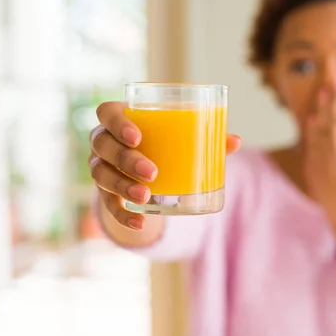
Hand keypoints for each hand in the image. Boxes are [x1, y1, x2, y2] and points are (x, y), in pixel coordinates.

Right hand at [89, 101, 241, 229]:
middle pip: (103, 145)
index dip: (117, 123)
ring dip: (122, 186)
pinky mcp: (104, 191)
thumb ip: (205, 137)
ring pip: (101, 174)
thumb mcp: (181, 138)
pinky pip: (107, 204)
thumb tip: (235, 141)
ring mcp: (100, 165)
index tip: (138, 137)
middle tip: (152, 172)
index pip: (106, 112)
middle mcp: (103, 140)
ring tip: (145, 195)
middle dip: (126, 159)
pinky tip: (140, 223)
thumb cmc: (165, 143)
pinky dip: (122, 216)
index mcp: (119, 118)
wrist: (146, 170)